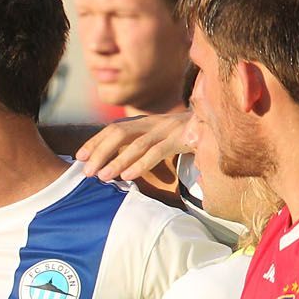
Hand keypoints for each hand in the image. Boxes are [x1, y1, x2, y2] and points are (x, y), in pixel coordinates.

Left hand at [75, 112, 191, 181]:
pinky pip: (157, 152)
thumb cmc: (183, 137)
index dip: (94, 142)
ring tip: (102, 176)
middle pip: (118, 132)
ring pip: (136, 144)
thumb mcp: (158, 138)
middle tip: (86, 171)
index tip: (79, 157)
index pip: (113, 128)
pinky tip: (127, 176)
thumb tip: (113, 164)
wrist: (219, 125)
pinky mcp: (182, 138)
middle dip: (100, 151)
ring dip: (117, 161)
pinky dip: (140, 164)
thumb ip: (138, 146)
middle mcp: (152, 122)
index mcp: (144, 122)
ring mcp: (167, 128)